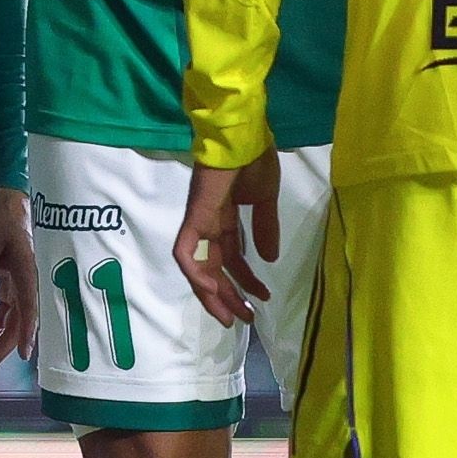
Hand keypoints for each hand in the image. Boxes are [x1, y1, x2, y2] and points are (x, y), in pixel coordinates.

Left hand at [0, 186, 36, 373]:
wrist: (2, 197)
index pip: (28, 310)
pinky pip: (4, 313)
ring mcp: (19, 285)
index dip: (26, 335)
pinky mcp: (11, 282)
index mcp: (27, 273)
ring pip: (10, 322)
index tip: (23, 356)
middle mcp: (27, 283)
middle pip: (16, 324)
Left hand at [173, 149, 280, 329]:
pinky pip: (187, 252)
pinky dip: (195, 273)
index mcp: (226, 218)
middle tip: (245, 319)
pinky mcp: (194, 218)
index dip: (245, 280)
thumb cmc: (255, 161)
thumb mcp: (266, 200)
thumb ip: (266, 229)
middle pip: (215, 268)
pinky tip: (212, 289)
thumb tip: (269, 260)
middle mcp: (210, 224)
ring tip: (232, 316)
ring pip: (199, 268)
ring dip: (213, 294)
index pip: (232, 257)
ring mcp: (200, 222)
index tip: (262, 298)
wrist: (243, 137)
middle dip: (229, 296)